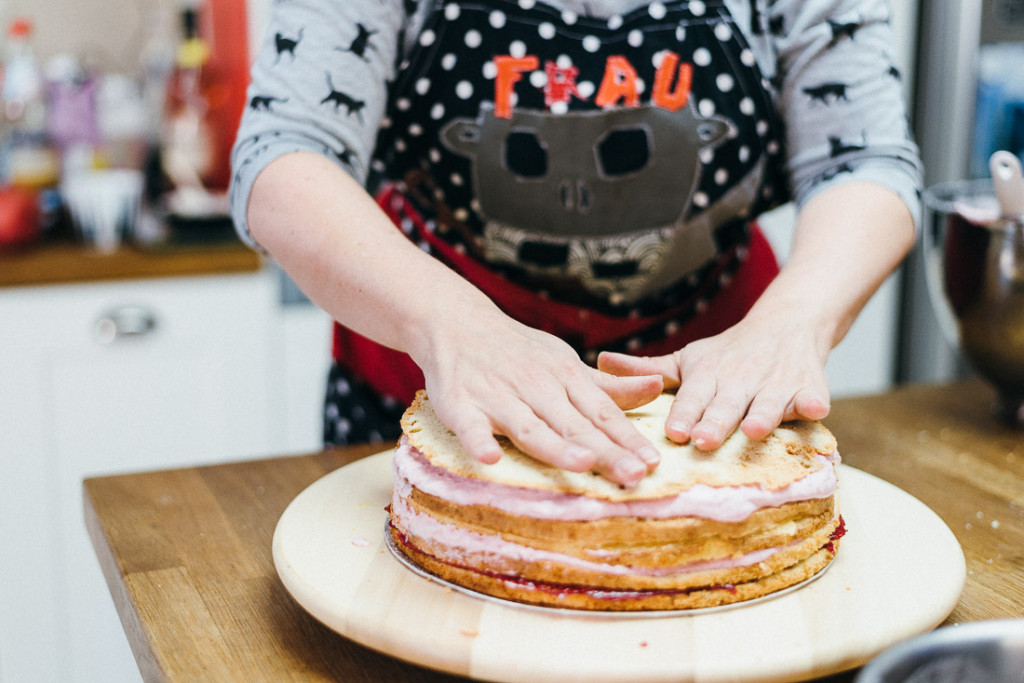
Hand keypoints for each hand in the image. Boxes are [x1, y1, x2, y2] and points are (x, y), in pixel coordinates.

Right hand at [416, 311, 664, 486]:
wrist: (455, 323)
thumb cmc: (518, 353)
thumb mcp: (566, 363)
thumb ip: (608, 385)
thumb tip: (658, 387)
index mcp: (564, 376)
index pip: (602, 413)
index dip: (627, 438)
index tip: (653, 463)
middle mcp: (535, 386)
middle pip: (574, 424)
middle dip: (605, 451)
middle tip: (634, 476)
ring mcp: (497, 396)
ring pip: (530, 426)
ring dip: (555, 445)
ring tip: (582, 464)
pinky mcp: (459, 404)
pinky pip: (469, 426)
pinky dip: (478, 440)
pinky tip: (489, 457)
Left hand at [597, 311, 830, 450]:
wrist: (788, 324)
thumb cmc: (727, 354)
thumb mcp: (687, 359)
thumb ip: (646, 369)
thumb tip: (598, 363)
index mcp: (708, 374)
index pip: (692, 397)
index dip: (683, 414)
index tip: (672, 432)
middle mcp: (741, 379)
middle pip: (726, 404)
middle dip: (716, 421)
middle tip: (703, 440)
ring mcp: (776, 384)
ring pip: (769, 402)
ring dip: (762, 415)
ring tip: (753, 430)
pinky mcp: (809, 387)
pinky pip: (814, 396)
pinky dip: (814, 403)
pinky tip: (814, 410)